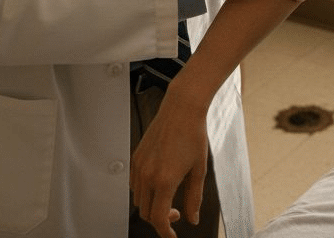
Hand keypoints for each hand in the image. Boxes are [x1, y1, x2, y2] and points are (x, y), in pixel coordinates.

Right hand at [132, 90, 209, 237]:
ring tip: (168, 197)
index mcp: (165, 180)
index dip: (165, 232)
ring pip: (138, 200)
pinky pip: (134, 185)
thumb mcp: (199, 170)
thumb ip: (194, 198)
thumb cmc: (193, 134)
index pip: (158, 218)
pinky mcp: (136, 158)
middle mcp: (147, 175)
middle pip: (146, 213)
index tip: (172, 235)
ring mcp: (139, 166)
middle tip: (176, 213)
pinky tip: (158, 185)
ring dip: (151, 206)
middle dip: (160, 220)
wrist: (182, 109)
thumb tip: (192, 218)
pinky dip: (144, 192)